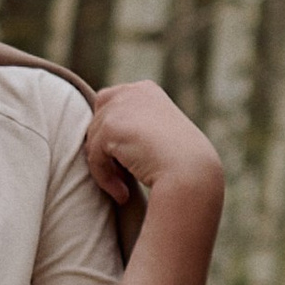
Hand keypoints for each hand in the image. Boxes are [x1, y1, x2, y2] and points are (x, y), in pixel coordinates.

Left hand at [84, 80, 224, 210]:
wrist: (191, 171)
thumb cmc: (182, 162)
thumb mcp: (159, 136)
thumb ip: (135, 130)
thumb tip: (103, 144)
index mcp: (146, 91)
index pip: (110, 104)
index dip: (111, 134)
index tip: (123, 161)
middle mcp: (132, 92)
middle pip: (97, 120)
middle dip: (104, 149)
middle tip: (121, 175)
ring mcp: (121, 106)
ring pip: (93, 141)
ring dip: (104, 167)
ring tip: (123, 187)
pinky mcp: (110, 126)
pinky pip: (94, 157)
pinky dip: (104, 178)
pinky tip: (122, 193)